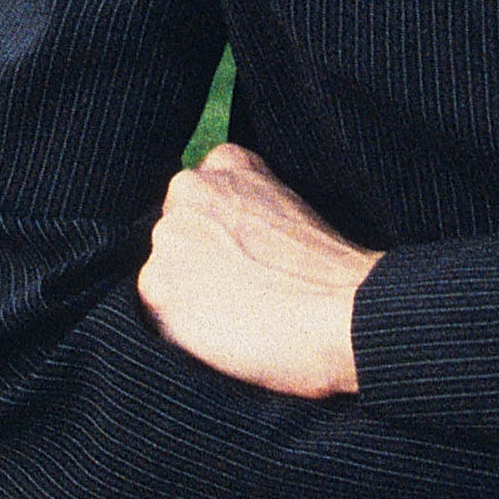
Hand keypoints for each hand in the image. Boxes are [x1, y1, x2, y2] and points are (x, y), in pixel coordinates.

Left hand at [137, 142, 380, 400]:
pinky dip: (180, 331)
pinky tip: (224, 335)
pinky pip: (155, 314)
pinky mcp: (156, 283)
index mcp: (227, 162)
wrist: (343, 313)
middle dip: (196, 264)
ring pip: (162, 274)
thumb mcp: (290, 209)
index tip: (248, 260)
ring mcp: (169, 233)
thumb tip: (222, 245)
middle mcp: (189, 187)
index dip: (219, 239)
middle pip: (174, 236)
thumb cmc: (332, 274)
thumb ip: (248, 210)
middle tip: (241, 295)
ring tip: (236, 318)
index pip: (197, 202)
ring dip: (187, 297)